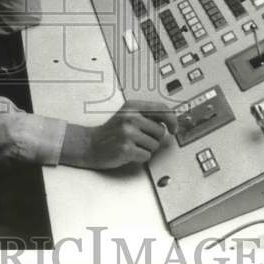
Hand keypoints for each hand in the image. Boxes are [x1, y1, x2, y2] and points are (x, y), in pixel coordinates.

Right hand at [60, 100, 177, 169]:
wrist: (90, 144)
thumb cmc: (111, 131)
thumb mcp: (127, 115)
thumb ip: (146, 115)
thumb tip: (169, 120)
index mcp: (133, 107)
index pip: (162, 109)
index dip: (172, 120)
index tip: (173, 128)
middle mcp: (130, 117)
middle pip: (160, 131)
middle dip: (154, 138)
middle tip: (140, 139)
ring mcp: (128, 133)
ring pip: (155, 145)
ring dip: (146, 148)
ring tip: (132, 145)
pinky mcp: (126, 148)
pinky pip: (147, 156)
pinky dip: (140, 157)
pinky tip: (129, 152)